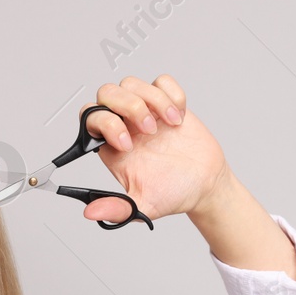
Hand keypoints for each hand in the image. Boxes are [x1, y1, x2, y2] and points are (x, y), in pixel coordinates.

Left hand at [79, 75, 233, 225]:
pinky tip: (178, 117)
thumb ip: (117, 209)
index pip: (90, 119)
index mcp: (112, 146)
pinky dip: (171, 94)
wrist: (205, 186)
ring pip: (132, 83)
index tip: (127, 144)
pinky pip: (162, 81)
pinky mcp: (168, 103)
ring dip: (152, 100)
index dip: (105, 124)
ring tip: (168, 124)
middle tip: (150, 130)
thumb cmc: (174, 194)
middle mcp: (125, 125)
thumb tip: (91, 213)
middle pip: (107, 93)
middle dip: (128, 106)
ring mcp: (147, 111)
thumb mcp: (143, 206)